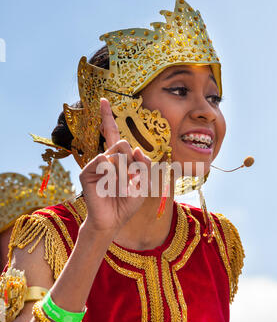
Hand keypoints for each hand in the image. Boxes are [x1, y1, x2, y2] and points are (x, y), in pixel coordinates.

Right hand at [79, 98, 151, 234]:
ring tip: (120, 188)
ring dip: (124, 174)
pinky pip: (103, 162)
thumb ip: (144, 165)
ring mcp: (95, 164)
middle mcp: (105, 158)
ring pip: (116, 154)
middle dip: (131, 163)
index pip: (111, 133)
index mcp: (118, 158)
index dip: (107, 117)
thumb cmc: (127, 203)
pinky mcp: (86, 173)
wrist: (113, 220)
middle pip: (122, 143)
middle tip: (130, 180)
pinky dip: (111, 175)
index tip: (103, 100)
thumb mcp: (144, 184)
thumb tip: (135, 149)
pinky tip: (108, 187)